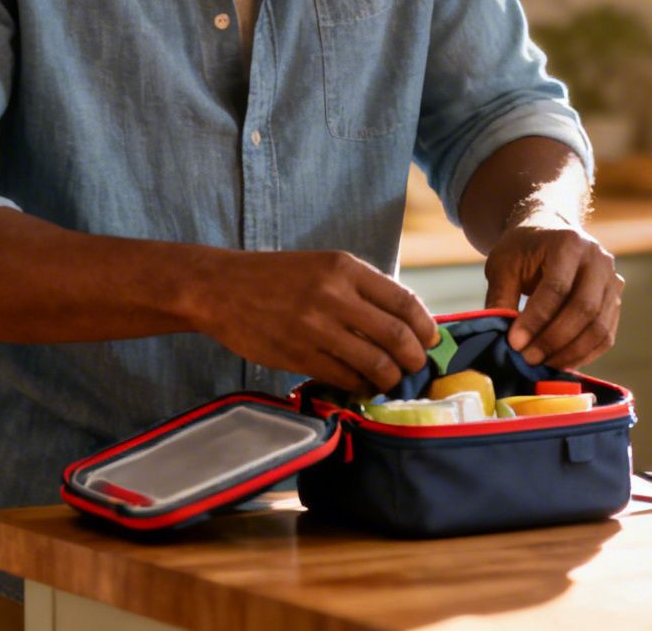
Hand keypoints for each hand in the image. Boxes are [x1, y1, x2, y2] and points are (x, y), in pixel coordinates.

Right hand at [188, 250, 438, 393]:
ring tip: (391, 381)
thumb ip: (362, 289)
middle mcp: (334, 296)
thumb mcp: (324, 266)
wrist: (219, 288)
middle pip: (396, 336)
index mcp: (345, 268)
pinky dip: (361, 386)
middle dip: (415, 358)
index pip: (404, 301)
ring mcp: (315, 328)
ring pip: (374, 363)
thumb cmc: (277, 277)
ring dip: (391, 378)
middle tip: (416, 367)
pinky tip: (363, 385)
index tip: (431, 340)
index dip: (425, 327)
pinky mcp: (297, 355)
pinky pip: (344, 378)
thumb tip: (405, 321)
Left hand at [483, 220, 621, 368]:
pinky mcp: (615, 301)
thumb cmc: (523, 250)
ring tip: (542, 364)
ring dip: (570, 353)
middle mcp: (598, 260)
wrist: (550, 232)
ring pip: (599, 327)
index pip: (557, 288)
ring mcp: (613, 281)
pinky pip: (606, 336)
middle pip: (584, 309)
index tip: (514, 343)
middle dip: (554, 340)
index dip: (536, 320)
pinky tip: (560, 362)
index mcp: (569, 243)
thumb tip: (499, 338)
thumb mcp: (503, 265)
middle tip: (528, 358)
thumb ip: (501, 298)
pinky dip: (585, 354)